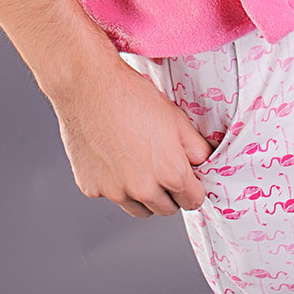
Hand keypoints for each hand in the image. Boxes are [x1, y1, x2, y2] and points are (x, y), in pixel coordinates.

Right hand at [49, 54, 213, 218]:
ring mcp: (115, 192)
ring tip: (135, 160)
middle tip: (159, 164)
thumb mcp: (175, 116)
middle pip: (166, 209)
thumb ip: (196, 147)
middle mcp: (143, 189)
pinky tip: (111, 155)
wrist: (87, 84)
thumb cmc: (130, 95)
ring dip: (142, 194)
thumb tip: (205, 163)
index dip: (192, 187)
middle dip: (168, 192)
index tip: (186, 176)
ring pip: (138, 208)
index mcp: (170, 172)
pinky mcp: (92, 188)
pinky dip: (113, 182)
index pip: (193, 201)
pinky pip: (110, 195)